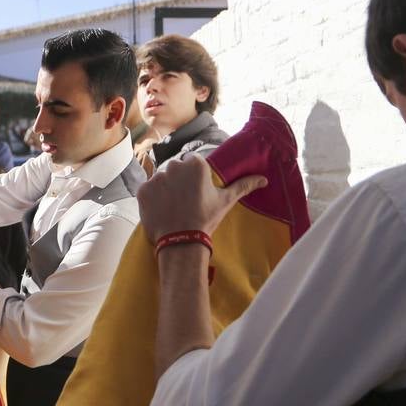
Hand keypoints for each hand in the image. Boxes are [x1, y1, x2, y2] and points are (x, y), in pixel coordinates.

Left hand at [136, 154, 267, 243]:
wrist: (182, 241)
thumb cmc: (205, 219)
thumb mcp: (225, 201)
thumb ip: (243, 185)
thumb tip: (263, 179)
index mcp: (195, 164)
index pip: (193, 164)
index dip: (194, 179)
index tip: (195, 193)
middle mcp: (174, 166)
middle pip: (175, 170)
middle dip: (178, 182)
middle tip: (184, 201)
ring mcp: (156, 178)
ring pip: (161, 179)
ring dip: (165, 190)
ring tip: (172, 207)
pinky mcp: (142, 190)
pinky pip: (147, 190)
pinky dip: (152, 199)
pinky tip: (161, 210)